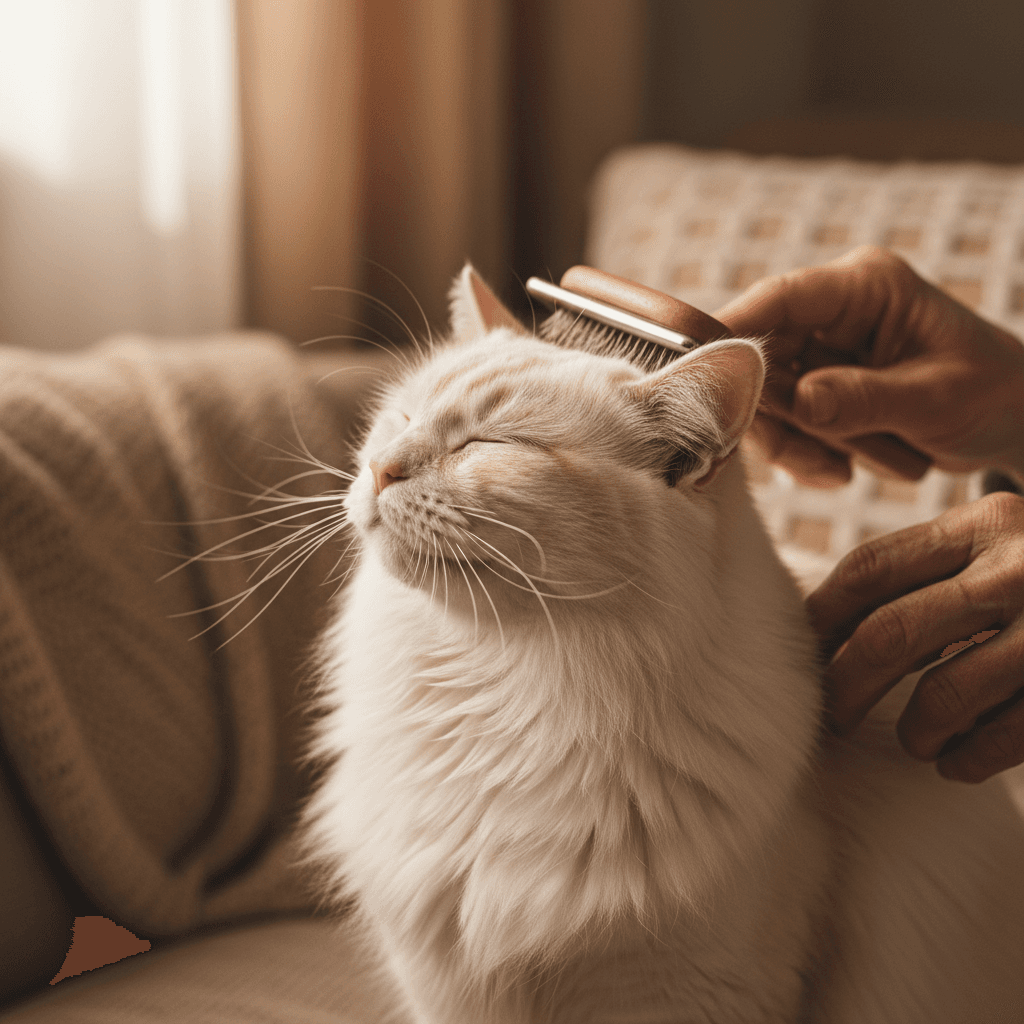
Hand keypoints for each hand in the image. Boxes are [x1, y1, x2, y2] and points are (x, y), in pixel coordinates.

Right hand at [715, 246, 1023, 487]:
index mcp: (865, 287)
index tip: (703, 376)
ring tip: (849, 466)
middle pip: (760, 359)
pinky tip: (845, 468)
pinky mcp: (817, 388)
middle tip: (819, 458)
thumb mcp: (934, 398)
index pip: (777, 299)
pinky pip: (782, 425)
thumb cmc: (994, 393)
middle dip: (781, 417)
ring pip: (766, 401)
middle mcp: (833, 313)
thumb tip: (796, 403)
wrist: (1015, 422)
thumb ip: (862, 398)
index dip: (733, 333)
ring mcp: (822, 352)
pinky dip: (805, 455)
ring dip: (801, 443)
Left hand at [808, 491, 1023, 781]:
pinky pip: (1006, 732)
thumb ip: (931, 570)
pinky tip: (956, 763)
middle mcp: (1020, 563)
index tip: (799, 652)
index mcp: (985, 522)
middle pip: (892, 631)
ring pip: (946, 690)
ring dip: (916, 727)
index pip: (870, 569)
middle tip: (833, 714)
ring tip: (915, 740)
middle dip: (847, 683)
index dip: (821, 617)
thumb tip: (822, 627)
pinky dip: (968, 756)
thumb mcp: (1002, 546)